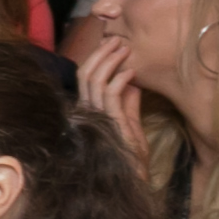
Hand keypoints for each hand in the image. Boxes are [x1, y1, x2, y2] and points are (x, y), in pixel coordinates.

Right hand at [81, 37, 146, 157]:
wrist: (133, 178)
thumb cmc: (132, 157)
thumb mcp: (131, 124)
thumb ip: (129, 103)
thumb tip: (131, 81)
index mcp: (90, 110)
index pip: (86, 78)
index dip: (96, 59)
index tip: (113, 46)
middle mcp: (87, 110)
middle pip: (85, 74)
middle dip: (100, 54)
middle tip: (116, 40)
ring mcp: (95, 115)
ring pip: (94, 80)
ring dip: (110, 61)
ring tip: (124, 49)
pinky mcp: (108, 122)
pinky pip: (110, 95)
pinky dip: (120, 80)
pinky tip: (131, 72)